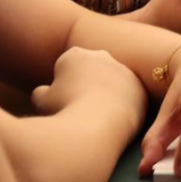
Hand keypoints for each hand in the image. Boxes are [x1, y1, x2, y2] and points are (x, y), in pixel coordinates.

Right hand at [32, 47, 146, 137]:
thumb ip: (41, 93)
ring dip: (105, 94)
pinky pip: (128, 96)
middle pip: (91, 70)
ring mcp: (123, 70)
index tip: (61, 102)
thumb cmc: (65, 111)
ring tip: (97, 117)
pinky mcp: (139, 87)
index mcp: (75, 55)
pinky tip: (114, 121)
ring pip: (111, 82)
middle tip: (80, 108)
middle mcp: (101, 55)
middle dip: (86, 84)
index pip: (65, 67)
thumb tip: (43, 91)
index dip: (60, 86)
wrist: (97, 126)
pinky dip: (121, 106)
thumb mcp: (41, 103)